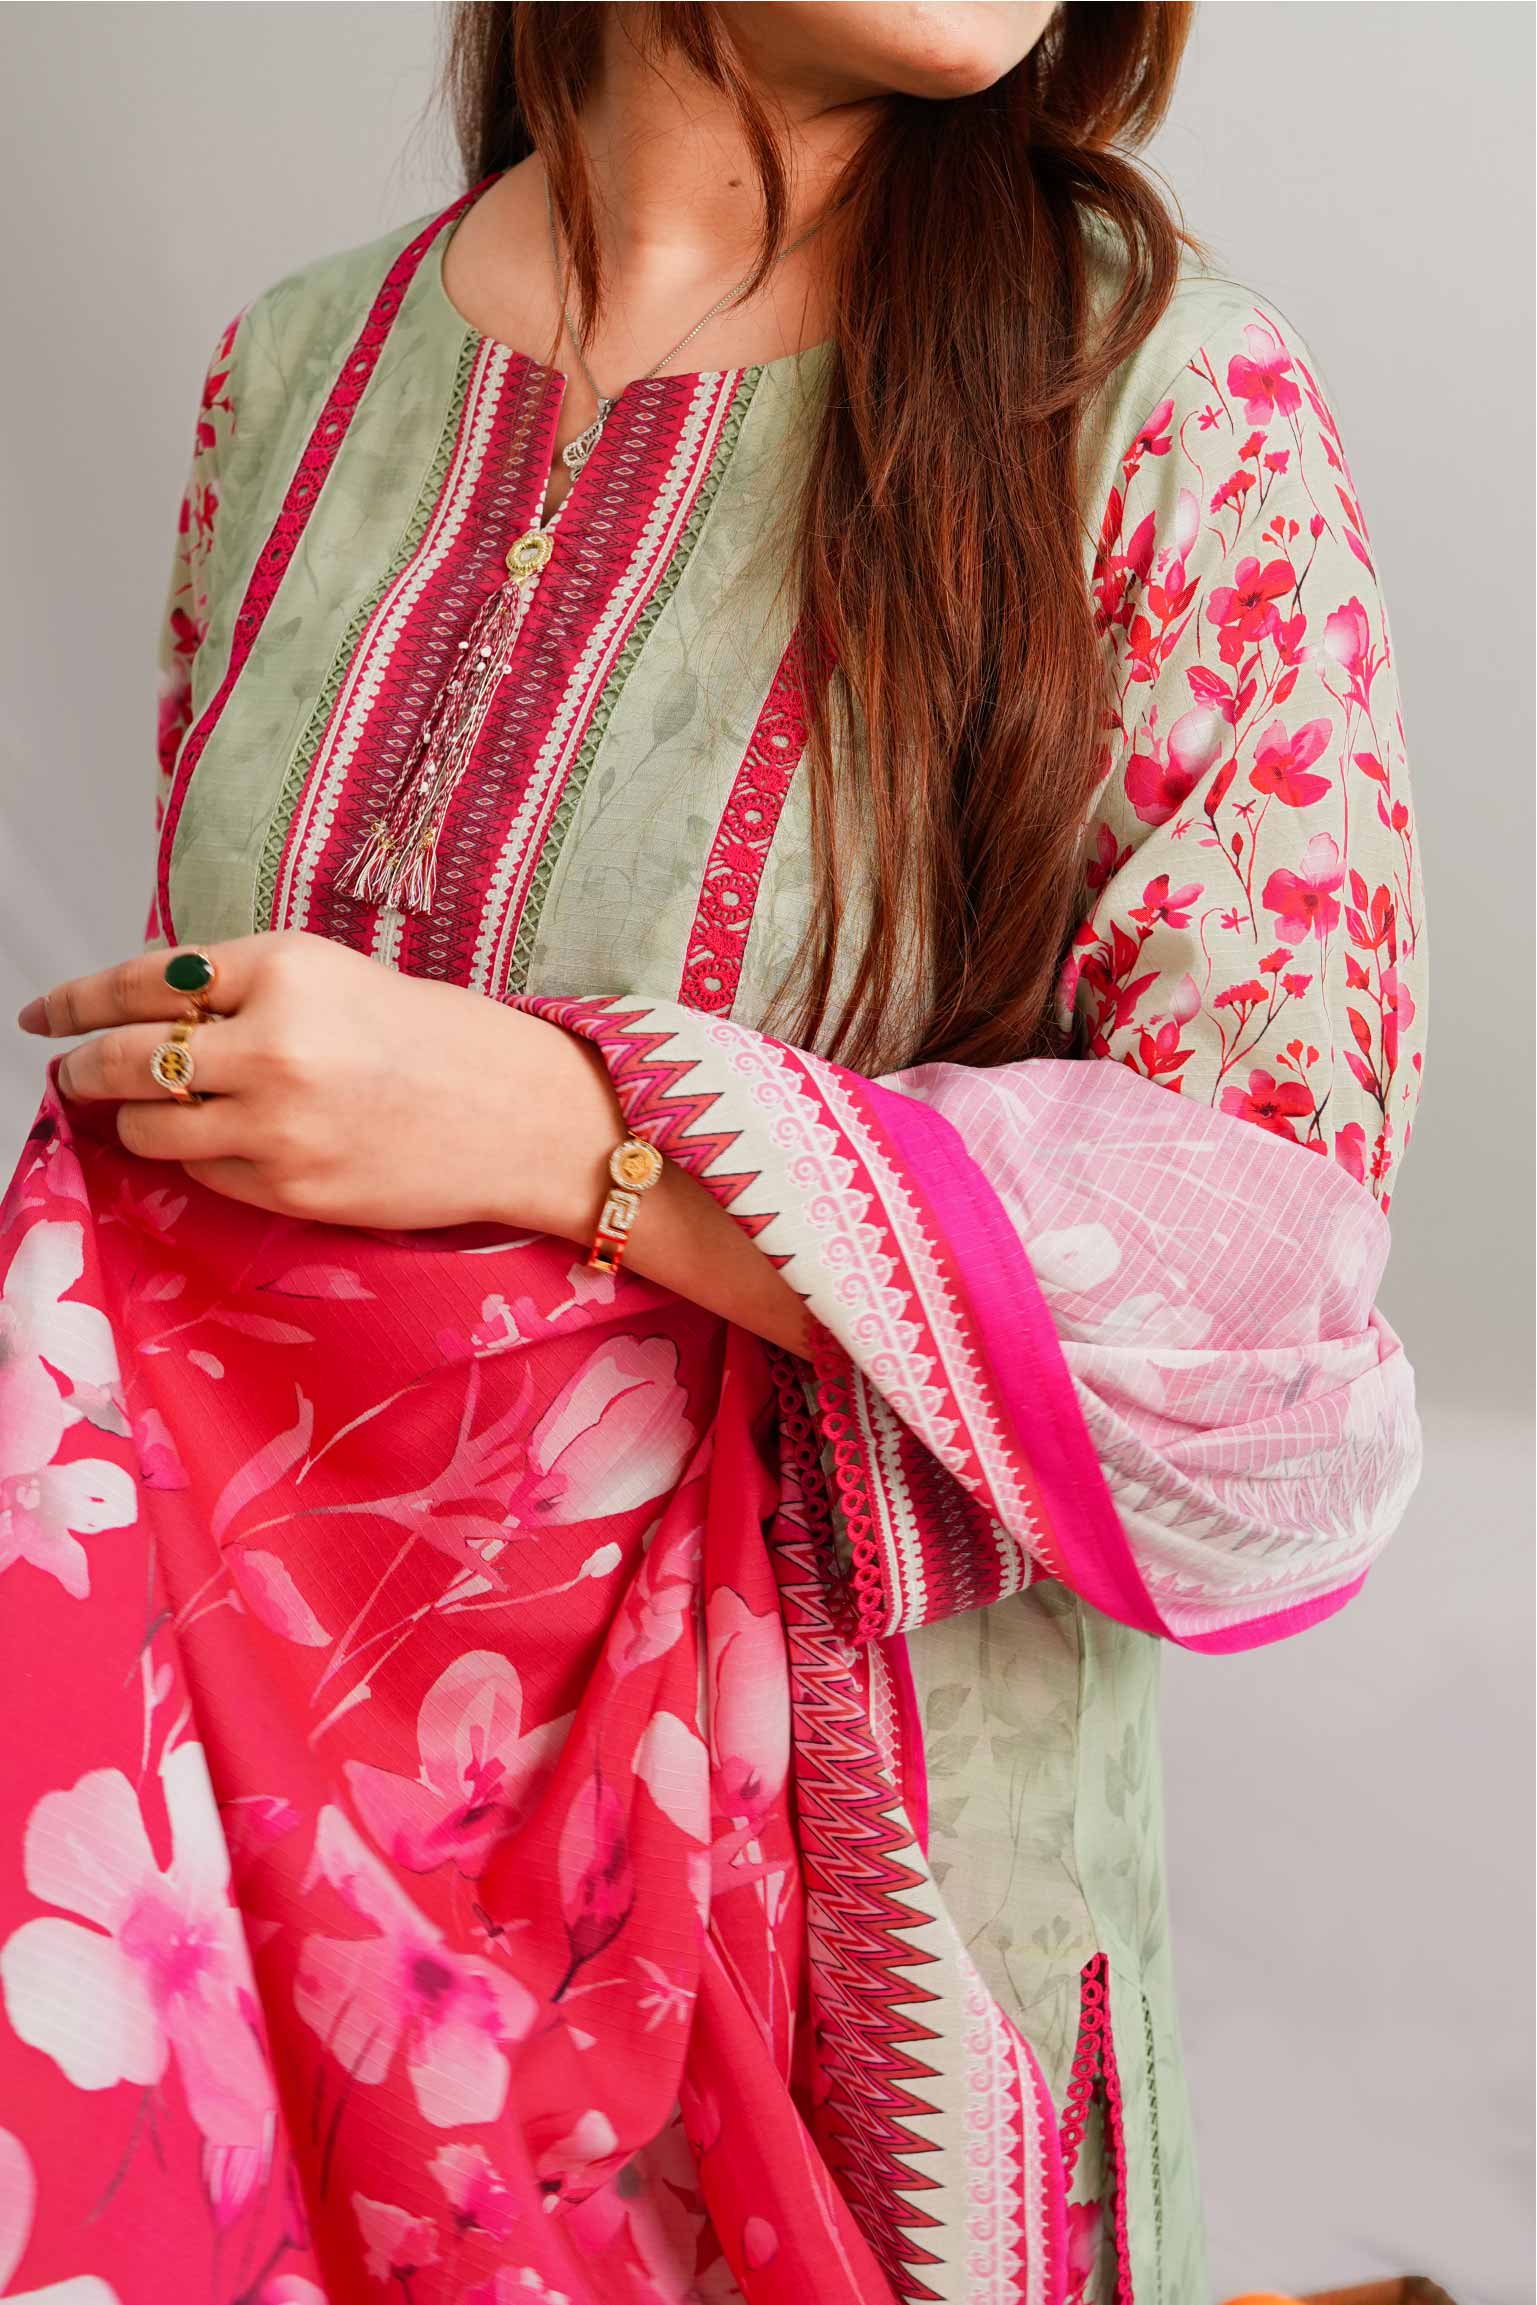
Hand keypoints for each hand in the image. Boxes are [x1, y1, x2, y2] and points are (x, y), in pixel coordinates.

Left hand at [17, 931, 623, 1236]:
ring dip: (137, 1122)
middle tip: (70, 1075)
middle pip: (128, 1060)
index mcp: (284, 968)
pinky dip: (202, 1161)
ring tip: (153, 1115)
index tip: (44, 1015)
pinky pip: (205, 1176)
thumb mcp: (337, 977)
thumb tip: (140, 1013)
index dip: (76, 1000)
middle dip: (84, 1071)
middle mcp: (273, 1043)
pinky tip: (234, 1146)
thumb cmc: (436, 1040)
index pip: (141, 981)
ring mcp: (279, 1125)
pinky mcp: (292, 1188)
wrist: (524, 1115)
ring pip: (151, 1129)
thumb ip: (242, 988)